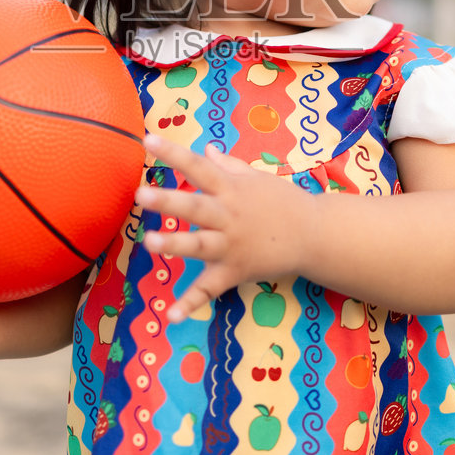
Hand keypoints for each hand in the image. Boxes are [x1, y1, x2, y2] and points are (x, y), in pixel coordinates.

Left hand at [133, 134, 315, 323]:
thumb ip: (228, 165)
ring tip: (148, 241)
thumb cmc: (283, 202)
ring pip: (199, 244)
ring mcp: (231, 245)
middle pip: (195, 207)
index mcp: (231, 189)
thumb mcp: (257, 178)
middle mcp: (228, 216)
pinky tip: (170, 316)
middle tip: (140, 194)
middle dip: (168, 200)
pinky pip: (210, 289)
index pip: (198, 166)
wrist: (314, 234)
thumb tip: (205, 149)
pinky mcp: (235, 272)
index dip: (173, 153)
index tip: (148, 139)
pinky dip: (191, 303)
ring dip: (174, 243)